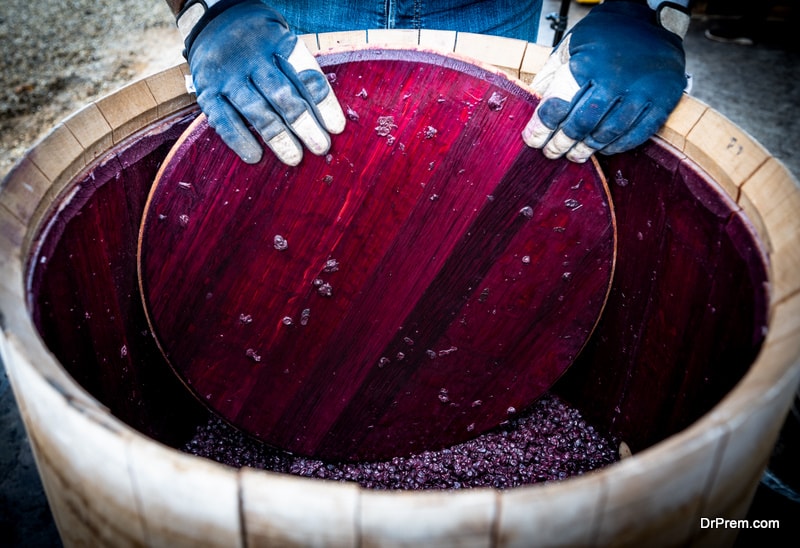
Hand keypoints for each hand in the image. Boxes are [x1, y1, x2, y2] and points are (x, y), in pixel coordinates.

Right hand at [183, 0, 345, 164]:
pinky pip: (224, 119)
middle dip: (304, 124)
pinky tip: (255, 157)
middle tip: (320, 147)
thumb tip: (326, 119)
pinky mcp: (208, 91)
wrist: (210, 22)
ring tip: (294, 159)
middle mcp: (253, 58)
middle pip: (282, 95)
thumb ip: (299, 73)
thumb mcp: (282, 43)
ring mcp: (228, 75)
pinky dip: (240, 139)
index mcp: (279, 43)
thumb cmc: (260, 44)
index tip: (336, 128)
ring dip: (278, 138)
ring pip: (256, 110)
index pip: (306, 75)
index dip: (323, 103)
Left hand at [522, 1, 687, 162]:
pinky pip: (637, 135)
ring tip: (575, 154)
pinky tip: (603, 148)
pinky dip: (617, 146)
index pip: (557, 106)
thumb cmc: (606, 37)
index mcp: (587, 63)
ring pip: (607, 133)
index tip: (533, 141)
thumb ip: (551, 76)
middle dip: (561, 143)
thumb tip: (534, 110)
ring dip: (587, 149)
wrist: (653, 22)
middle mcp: (614, 79)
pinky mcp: (663, 100)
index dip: (542, 129)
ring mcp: (641, 91)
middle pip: (581, 125)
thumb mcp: (571, 46)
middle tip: (552, 152)